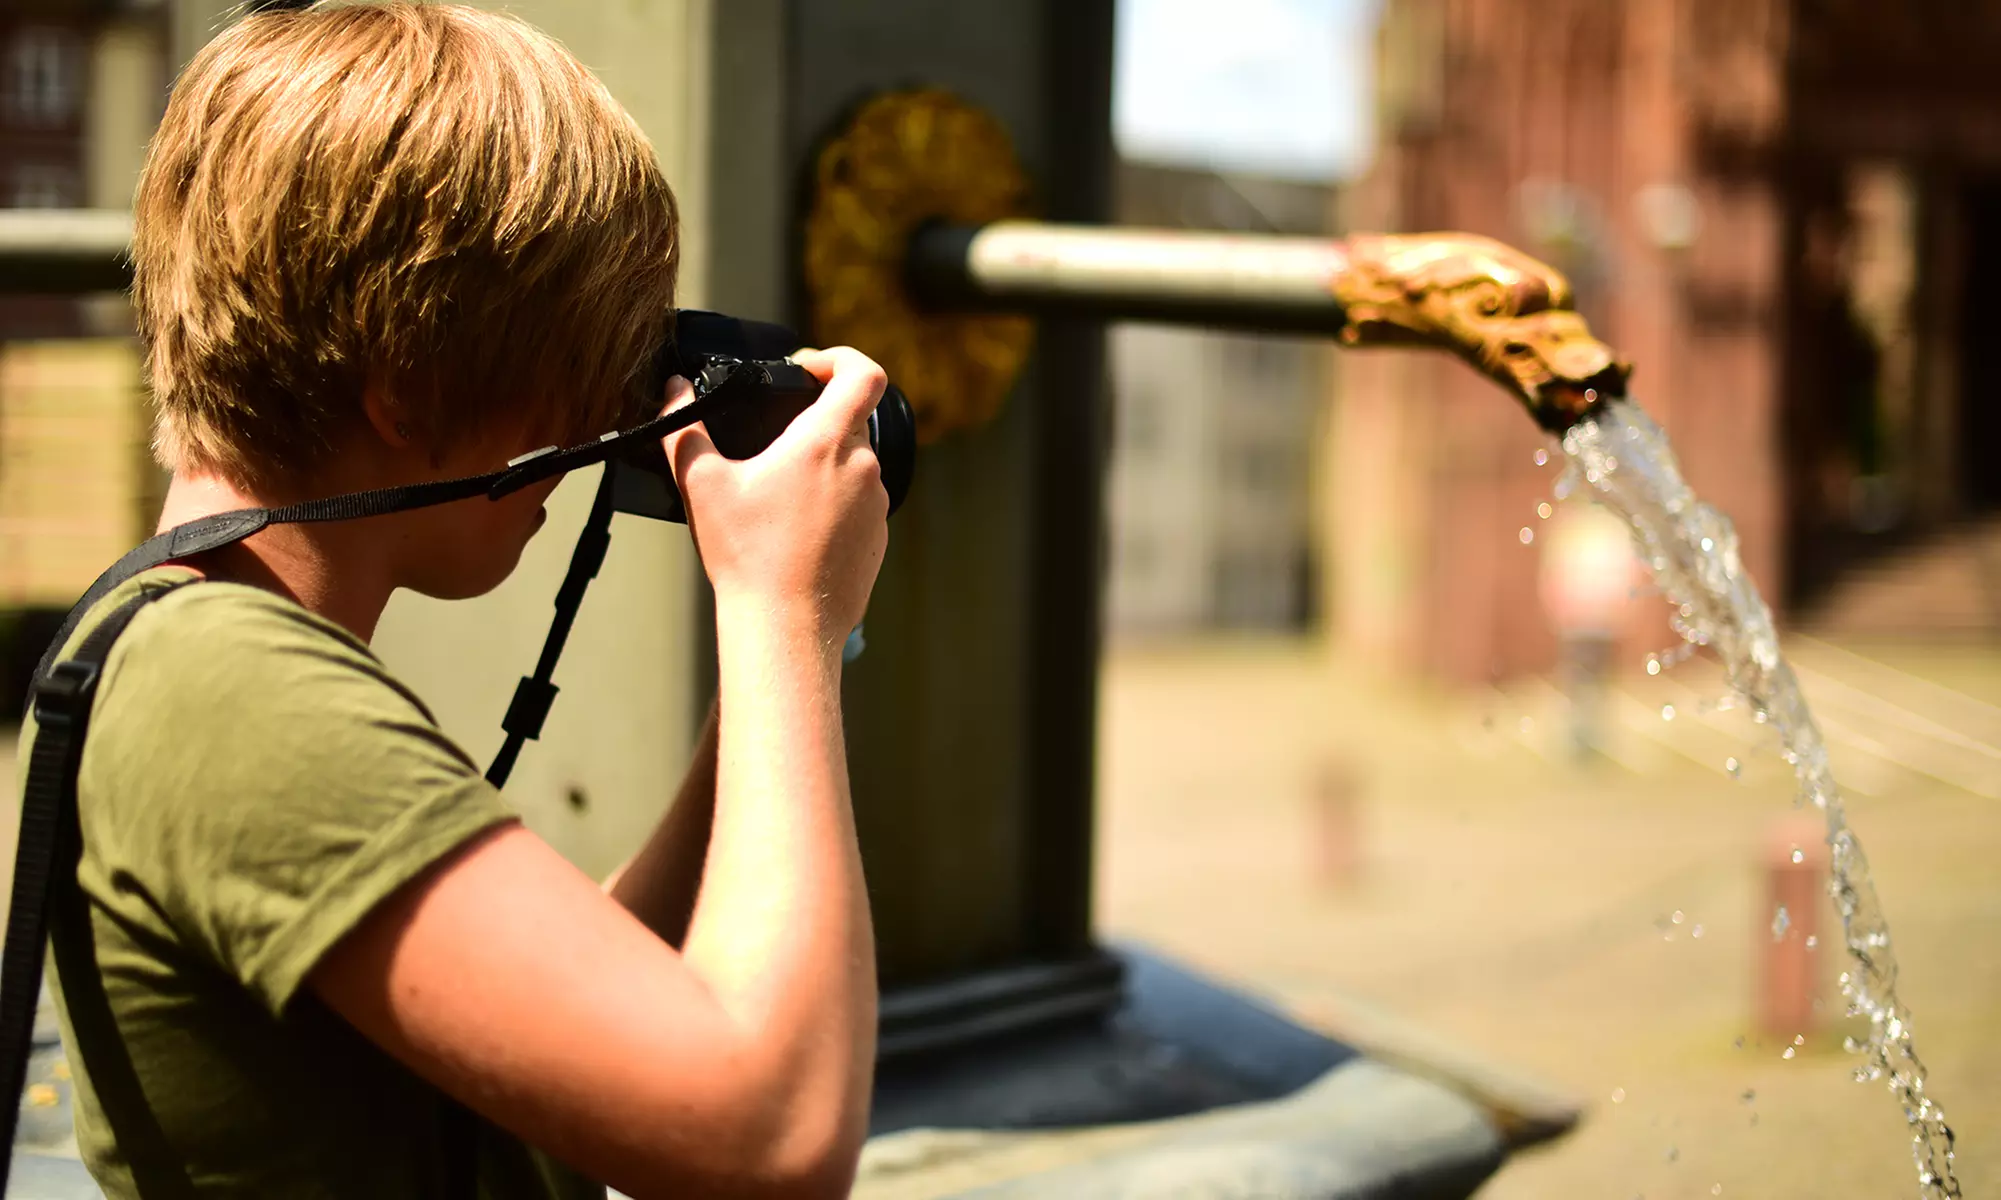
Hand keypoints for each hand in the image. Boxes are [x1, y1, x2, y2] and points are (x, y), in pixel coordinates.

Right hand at [662, 346, 889, 652]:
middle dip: (814, 424)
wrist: (786, 628)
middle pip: (851, 421)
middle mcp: (863, 468)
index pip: (864, 373)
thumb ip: (684, 427)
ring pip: (853, 467)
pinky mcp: (878, 540)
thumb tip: (673, 390)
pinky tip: (795, 533)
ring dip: (821, 470)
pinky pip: (858, 507)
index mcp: (826, 443)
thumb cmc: (747, 558)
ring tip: (778, 498)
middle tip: (772, 444)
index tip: (808, 371)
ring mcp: (877, 507)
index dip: (839, 359)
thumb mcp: (701, 485)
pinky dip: (832, 508)